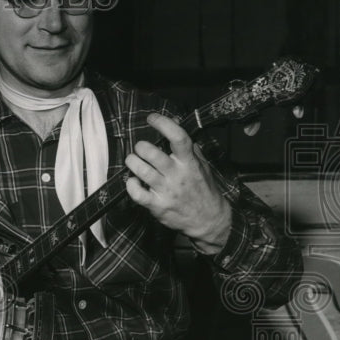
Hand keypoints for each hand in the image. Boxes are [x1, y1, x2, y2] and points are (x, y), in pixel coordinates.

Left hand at [124, 113, 231, 252]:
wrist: (209, 220)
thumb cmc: (203, 189)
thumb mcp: (201, 165)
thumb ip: (188, 146)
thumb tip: (175, 123)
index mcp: (189, 162)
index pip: (178, 137)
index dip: (163, 124)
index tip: (152, 119)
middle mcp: (177, 175)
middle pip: (151, 153)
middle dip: (140, 146)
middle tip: (140, 148)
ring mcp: (166, 191)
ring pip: (141, 170)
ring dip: (132, 162)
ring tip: (133, 161)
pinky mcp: (157, 206)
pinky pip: (137, 193)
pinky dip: (130, 184)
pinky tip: (133, 181)